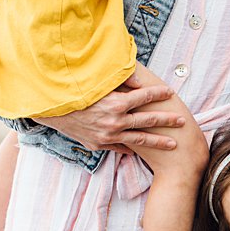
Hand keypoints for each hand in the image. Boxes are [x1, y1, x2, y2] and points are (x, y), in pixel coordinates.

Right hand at [36, 70, 182, 152]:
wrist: (46, 109)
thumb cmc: (70, 90)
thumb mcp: (95, 82)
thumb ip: (119, 80)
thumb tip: (140, 78)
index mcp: (116, 104)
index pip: (144, 97)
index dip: (158, 93)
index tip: (170, 92)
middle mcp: (114, 122)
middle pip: (148, 121)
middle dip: (167, 120)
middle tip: (183, 121)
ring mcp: (107, 136)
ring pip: (140, 140)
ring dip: (158, 141)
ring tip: (174, 144)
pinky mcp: (99, 144)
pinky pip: (121, 147)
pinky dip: (132, 148)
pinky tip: (144, 152)